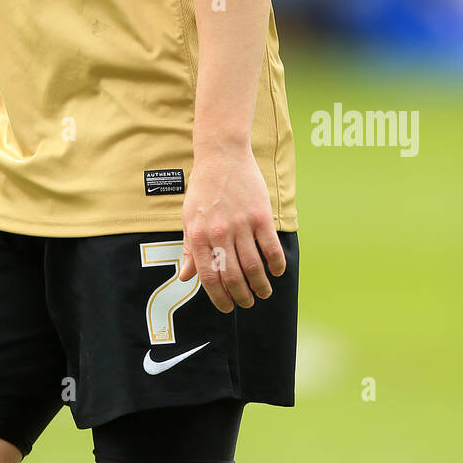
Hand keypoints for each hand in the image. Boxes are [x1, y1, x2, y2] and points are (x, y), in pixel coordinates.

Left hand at [178, 150, 285, 311]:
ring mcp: (240, 224)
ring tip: (264, 292)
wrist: (221, 155)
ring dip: (261, 286)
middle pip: (233, 277)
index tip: (227, 307)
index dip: (219, 298)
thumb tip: (185, 278)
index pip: (208, 277)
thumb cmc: (203, 187)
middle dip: (242, 297)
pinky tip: (276, 272)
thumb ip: (188, 249)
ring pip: (254, 267)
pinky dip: (276, 265)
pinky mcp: (260, 215)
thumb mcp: (188, 217)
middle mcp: (218, 233)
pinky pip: (271, 248)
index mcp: (197, 235)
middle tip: (248, 303)